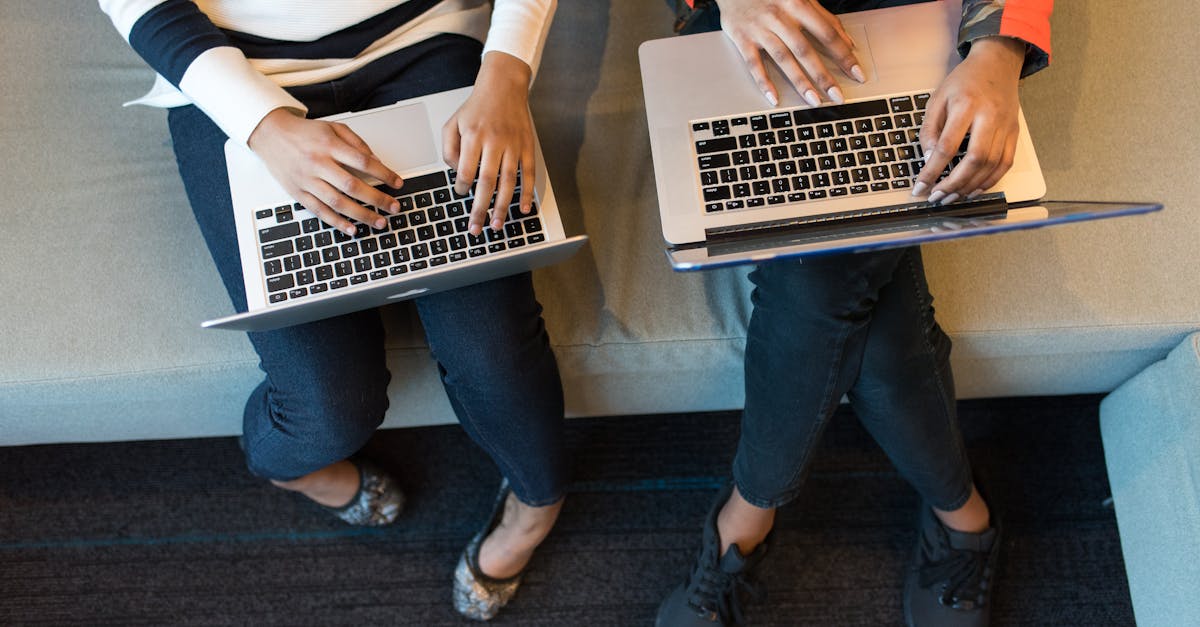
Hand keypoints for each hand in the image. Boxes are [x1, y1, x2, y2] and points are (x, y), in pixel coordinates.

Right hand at [247, 109, 403, 235]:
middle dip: (377, 199)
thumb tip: (376, 161)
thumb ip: (356, 143)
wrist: (270, 134)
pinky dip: (337, 222)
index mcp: (329, 145)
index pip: (363, 162)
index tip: (398, 183)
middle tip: (395, 208)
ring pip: (338, 202)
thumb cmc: (304, 132)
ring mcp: (307, 180)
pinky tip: (352, 229)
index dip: (384, 174)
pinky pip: (319, 211)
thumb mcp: (333, 127)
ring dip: (362, 215)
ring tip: (380, 222)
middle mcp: (318, 163)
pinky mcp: (298, 193)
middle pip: (353, 185)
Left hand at [442, 51, 535, 236]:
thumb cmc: (477, 107)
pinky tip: (522, 209)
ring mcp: (513, 145)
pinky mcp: (527, 147)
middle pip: (487, 182)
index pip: (466, 170)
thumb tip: (457, 173)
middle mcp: (494, 141)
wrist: (504, 86)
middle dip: (480, 208)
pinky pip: (528, 174)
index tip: (460, 192)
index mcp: (473, 136)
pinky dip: (526, 193)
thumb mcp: (452, 122)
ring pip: (508, 182)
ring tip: (496, 224)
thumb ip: (449, 149)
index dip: (461, 186)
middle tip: (475, 228)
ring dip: (502, 206)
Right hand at [716, 0, 863, 105]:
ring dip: (800, 82)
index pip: (827, 33)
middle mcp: (779, 17)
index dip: (844, 55)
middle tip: (837, 96)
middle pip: (805, 50)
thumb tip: (848, 42)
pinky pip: (753, 63)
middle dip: (824, 75)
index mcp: (798, 4)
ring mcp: (760, 29)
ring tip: (814, 100)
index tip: (857, 73)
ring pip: (783, 59)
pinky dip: (763, 82)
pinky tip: (774, 97)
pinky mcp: (742, 38)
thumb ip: (825, 18)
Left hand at [915, 37, 1025, 203]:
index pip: (947, 146)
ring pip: (991, 165)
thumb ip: (930, 129)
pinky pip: (1005, 163)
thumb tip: (928, 159)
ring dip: (970, 186)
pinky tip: (974, 189)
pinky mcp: (1014, 132)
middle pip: (975, 159)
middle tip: (937, 197)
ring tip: (951, 197)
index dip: (932, 171)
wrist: (997, 63)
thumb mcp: (937, 98)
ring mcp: (1005, 125)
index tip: (921, 187)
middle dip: (954, 184)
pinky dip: (990, 181)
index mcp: (966, 105)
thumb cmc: (965, 80)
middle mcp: (989, 116)